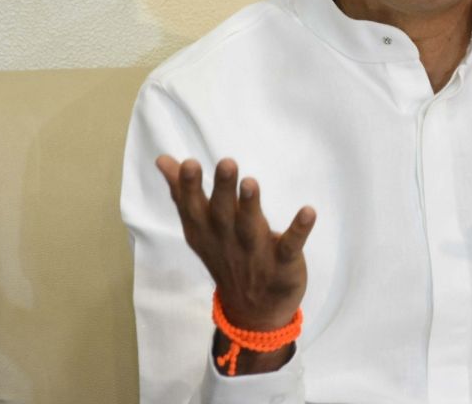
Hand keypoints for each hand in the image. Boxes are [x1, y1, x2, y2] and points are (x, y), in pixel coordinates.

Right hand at [156, 156, 314, 331]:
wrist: (252, 313)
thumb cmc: (226, 256)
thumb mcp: (200, 228)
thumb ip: (184, 193)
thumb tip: (163, 159)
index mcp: (206, 231)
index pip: (193, 207)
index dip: (190, 187)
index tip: (189, 162)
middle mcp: (227, 241)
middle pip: (223, 213)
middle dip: (224, 189)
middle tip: (227, 162)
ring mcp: (255, 253)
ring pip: (250, 228)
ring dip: (251, 206)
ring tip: (251, 182)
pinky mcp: (283, 264)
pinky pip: (291, 246)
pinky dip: (299, 231)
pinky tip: (309, 212)